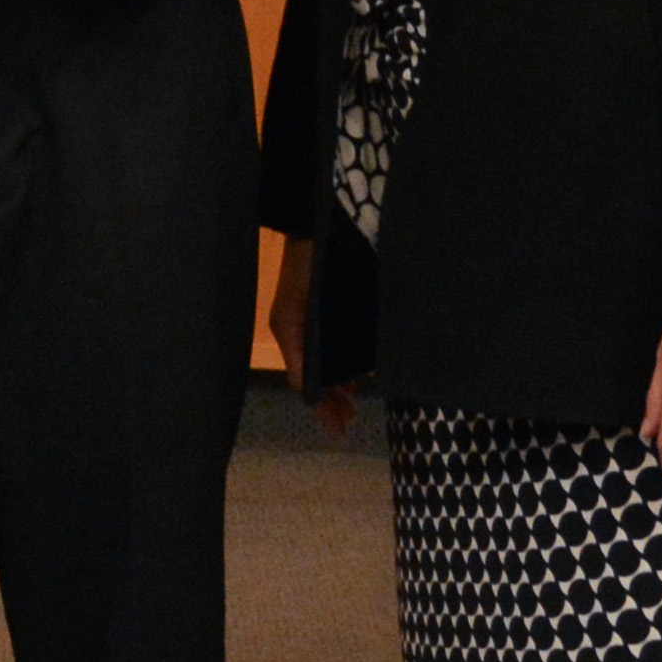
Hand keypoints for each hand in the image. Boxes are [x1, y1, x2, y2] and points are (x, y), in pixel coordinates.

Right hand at [266, 239, 352, 435]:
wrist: (317, 230)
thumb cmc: (301, 274)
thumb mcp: (289, 320)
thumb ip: (300, 360)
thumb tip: (310, 398)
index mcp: (297, 339)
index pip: (309, 384)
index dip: (322, 408)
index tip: (338, 430)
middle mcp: (314, 335)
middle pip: (327, 377)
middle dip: (336, 400)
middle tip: (350, 420)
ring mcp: (334, 322)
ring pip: (342, 362)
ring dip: (348, 383)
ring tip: (358, 399)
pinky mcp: (353, 308)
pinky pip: (358, 341)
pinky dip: (361, 359)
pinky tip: (371, 369)